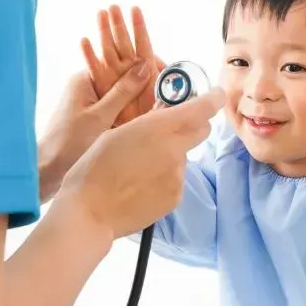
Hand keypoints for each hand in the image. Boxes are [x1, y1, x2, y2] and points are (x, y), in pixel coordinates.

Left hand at [38, 62, 151, 202]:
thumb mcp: (100, 116)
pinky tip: (146, 112)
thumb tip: (145, 65)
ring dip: (138, 92)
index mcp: (85, 77)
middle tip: (169, 83)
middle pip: (121, 73)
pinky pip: (117, 105)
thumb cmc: (68, 143)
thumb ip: (122, 92)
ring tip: (162, 97)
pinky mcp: (93, 114)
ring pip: (121, 90)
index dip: (142, 61)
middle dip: (143, 76)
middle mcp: (87, 84)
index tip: (165, 68)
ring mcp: (90, 99)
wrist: (47, 170)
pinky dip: (130, 106)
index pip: (119, 58)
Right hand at [56, 86, 225, 240]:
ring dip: (172, 154)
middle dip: (193, 123)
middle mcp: (175, 151)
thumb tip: (165, 115)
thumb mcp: (118, 132)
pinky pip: (177, 179)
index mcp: (159, 128)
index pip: (202, 108)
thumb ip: (148, 123)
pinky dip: (165, 176)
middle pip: (202, 130)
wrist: (90, 211)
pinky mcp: (175, 197)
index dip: (213, 98)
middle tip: (170, 126)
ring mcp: (177, 176)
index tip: (215, 95)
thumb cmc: (95, 167)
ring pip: (185, 156)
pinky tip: (141, 183)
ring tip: (141, 165)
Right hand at [81, 6, 164, 126]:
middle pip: (123, 43)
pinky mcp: (101, 88)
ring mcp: (113, 77)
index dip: (139, 27)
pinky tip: (85, 41)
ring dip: (104, 32)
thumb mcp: (163, 97)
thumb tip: (162, 62)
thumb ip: (161, 78)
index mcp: (145, 70)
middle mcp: (128, 70)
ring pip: (108, 50)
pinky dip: (89, 56)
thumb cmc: (151, 119)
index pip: (143, 43)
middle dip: (118, 24)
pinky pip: (94, 70)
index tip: (135, 9)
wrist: (134, 140)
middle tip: (113, 6)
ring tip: (100, 14)